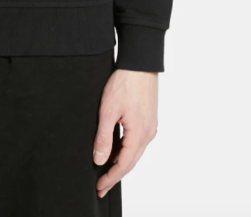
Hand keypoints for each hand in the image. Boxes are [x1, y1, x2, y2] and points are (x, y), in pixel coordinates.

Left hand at [93, 69, 157, 197]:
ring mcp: (150, 126)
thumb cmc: (125, 83)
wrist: (140, 63)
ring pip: (135, 151)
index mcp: (139, 134)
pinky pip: (137, 141)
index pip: (124, 164)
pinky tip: (117, 149)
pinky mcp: (148, 119)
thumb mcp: (108, 110)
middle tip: (101, 185)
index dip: (111, 178)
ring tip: (106, 170)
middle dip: (115, 174)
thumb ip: (104, 137)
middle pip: (131, 161)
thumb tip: (100, 160)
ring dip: (121, 162)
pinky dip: (127, 149)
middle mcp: (148, 133)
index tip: (100, 188)